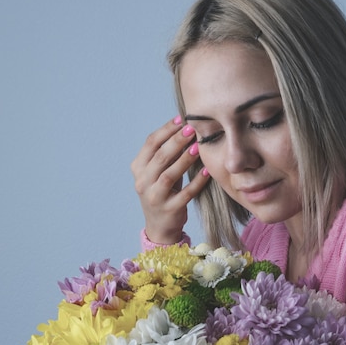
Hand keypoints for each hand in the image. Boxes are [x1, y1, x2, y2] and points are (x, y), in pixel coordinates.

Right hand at [131, 116, 209, 243]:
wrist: (160, 226)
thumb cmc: (163, 191)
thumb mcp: (159, 171)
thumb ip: (167, 152)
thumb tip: (185, 126)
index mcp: (138, 168)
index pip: (150, 144)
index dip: (166, 130)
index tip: (181, 118)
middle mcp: (142, 182)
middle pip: (159, 157)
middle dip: (176, 141)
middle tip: (192, 128)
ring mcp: (154, 197)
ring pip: (169, 175)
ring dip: (184, 160)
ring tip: (198, 147)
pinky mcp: (169, 210)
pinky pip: (185, 194)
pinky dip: (196, 182)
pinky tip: (207, 172)